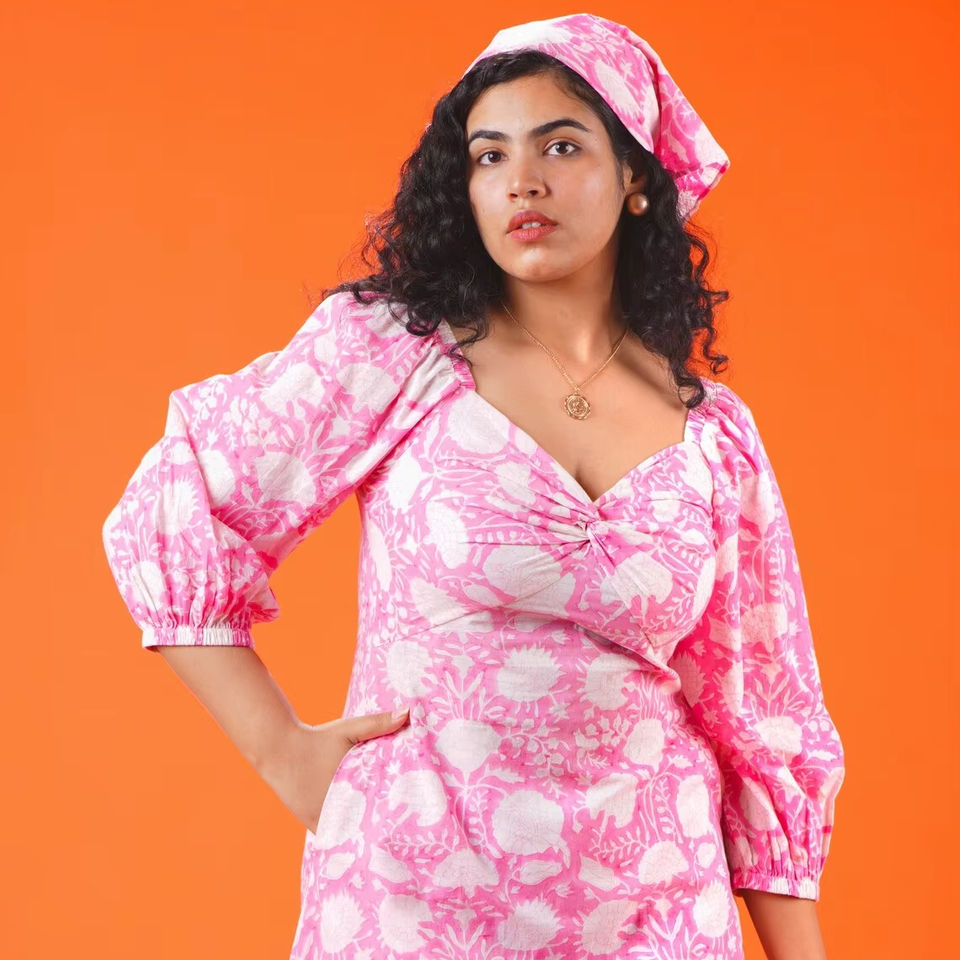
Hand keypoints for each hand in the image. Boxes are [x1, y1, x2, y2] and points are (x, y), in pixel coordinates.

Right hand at [260, 705, 410, 831]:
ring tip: (383, 838)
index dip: (392, 820)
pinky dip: (343, 832)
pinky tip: (356, 833)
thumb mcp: (349, 730)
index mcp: (348, 793)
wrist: (279, 749)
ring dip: (360, 833)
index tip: (406, 822)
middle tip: (400, 832)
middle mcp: (334, 812)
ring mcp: (320, 820)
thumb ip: (379, 724)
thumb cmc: (318, 739)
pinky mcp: (310, 822)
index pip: (376, 817)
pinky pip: (332, 833)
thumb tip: (408, 713)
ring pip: (347, 835)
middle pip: (363, 829)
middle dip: (379, 829)